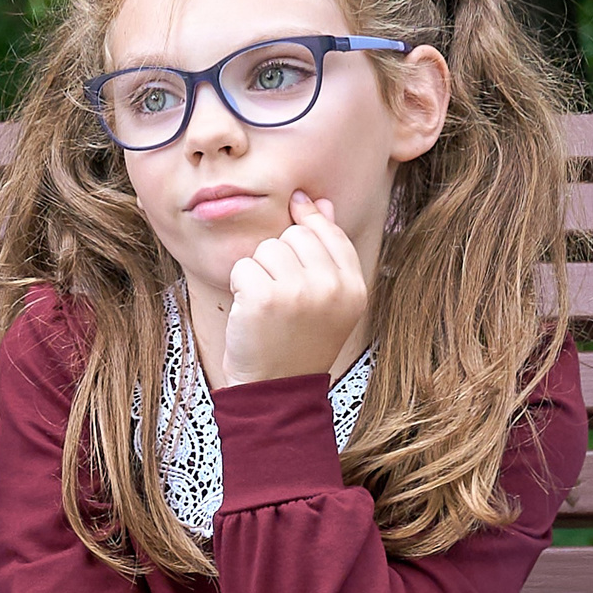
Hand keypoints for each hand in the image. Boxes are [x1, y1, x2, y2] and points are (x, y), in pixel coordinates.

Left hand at [219, 193, 368, 386]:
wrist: (275, 390)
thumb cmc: (297, 343)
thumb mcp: (327, 302)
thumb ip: (328, 253)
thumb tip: (318, 203)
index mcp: (354, 288)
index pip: (330, 232)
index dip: (310, 217)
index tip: (297, 203)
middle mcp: (331, 287)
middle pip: (295, 235)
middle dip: (279, 256)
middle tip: (279, 293)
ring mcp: (298, 292)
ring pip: (267, 248)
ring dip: (257, 272)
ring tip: (265, 305)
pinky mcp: (264, 298)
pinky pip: (243, 267)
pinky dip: (239, 286)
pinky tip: (248, 311)